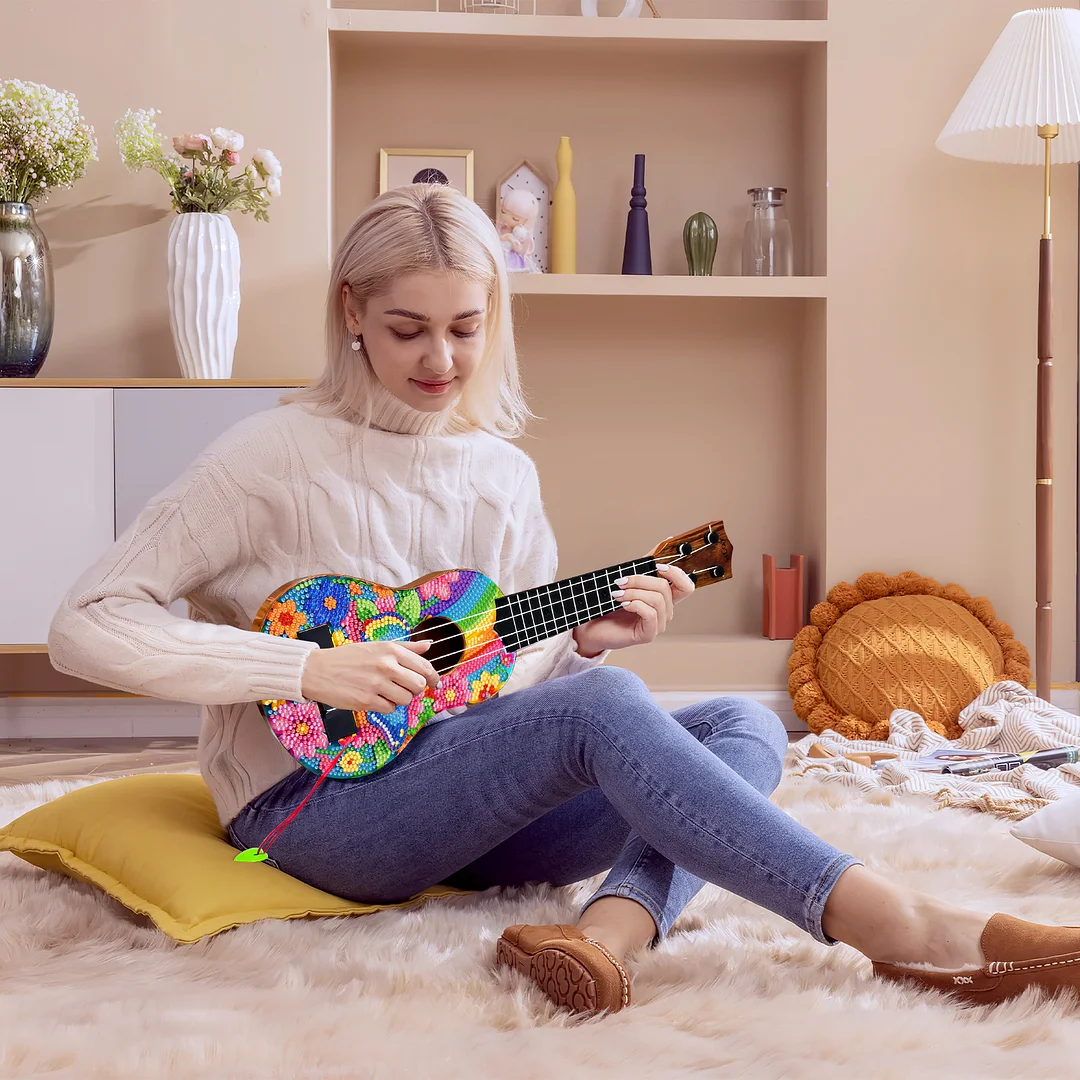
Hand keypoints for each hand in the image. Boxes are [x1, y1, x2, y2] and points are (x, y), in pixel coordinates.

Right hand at [300, 639, 440, 712]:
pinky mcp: (367, 701)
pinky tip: (374, 697)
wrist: (317, 670)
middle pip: (418, 685)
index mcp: (390, 650)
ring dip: (399, 698)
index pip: (424, 666)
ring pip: (406, 699)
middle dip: (414, 689)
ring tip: (384, 691)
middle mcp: (386, 666)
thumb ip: (405, 647)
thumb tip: (429, 645)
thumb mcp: (377, 646)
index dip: (433, 677)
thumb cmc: (348, 657)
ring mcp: (376, 684)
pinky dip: (385, 706)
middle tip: (403, 687)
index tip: (435, 683)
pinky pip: (390, 708)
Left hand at [572, 562, 695, 655]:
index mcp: (664, 598)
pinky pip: (650, 614)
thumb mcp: (630, 579)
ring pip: (657, 600)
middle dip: (641, 580)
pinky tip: (623, 604)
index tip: (657, 565)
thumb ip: (647, 563)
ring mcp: (658, 624)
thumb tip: (666, 541)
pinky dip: (635, 604)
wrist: (593, 626)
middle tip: (621, 580)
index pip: (686, 586)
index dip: (676, 573)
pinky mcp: (648, 634)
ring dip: (634, 592)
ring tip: (617, 593)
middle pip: (666, 588)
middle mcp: (665, 611)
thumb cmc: (611, 605)